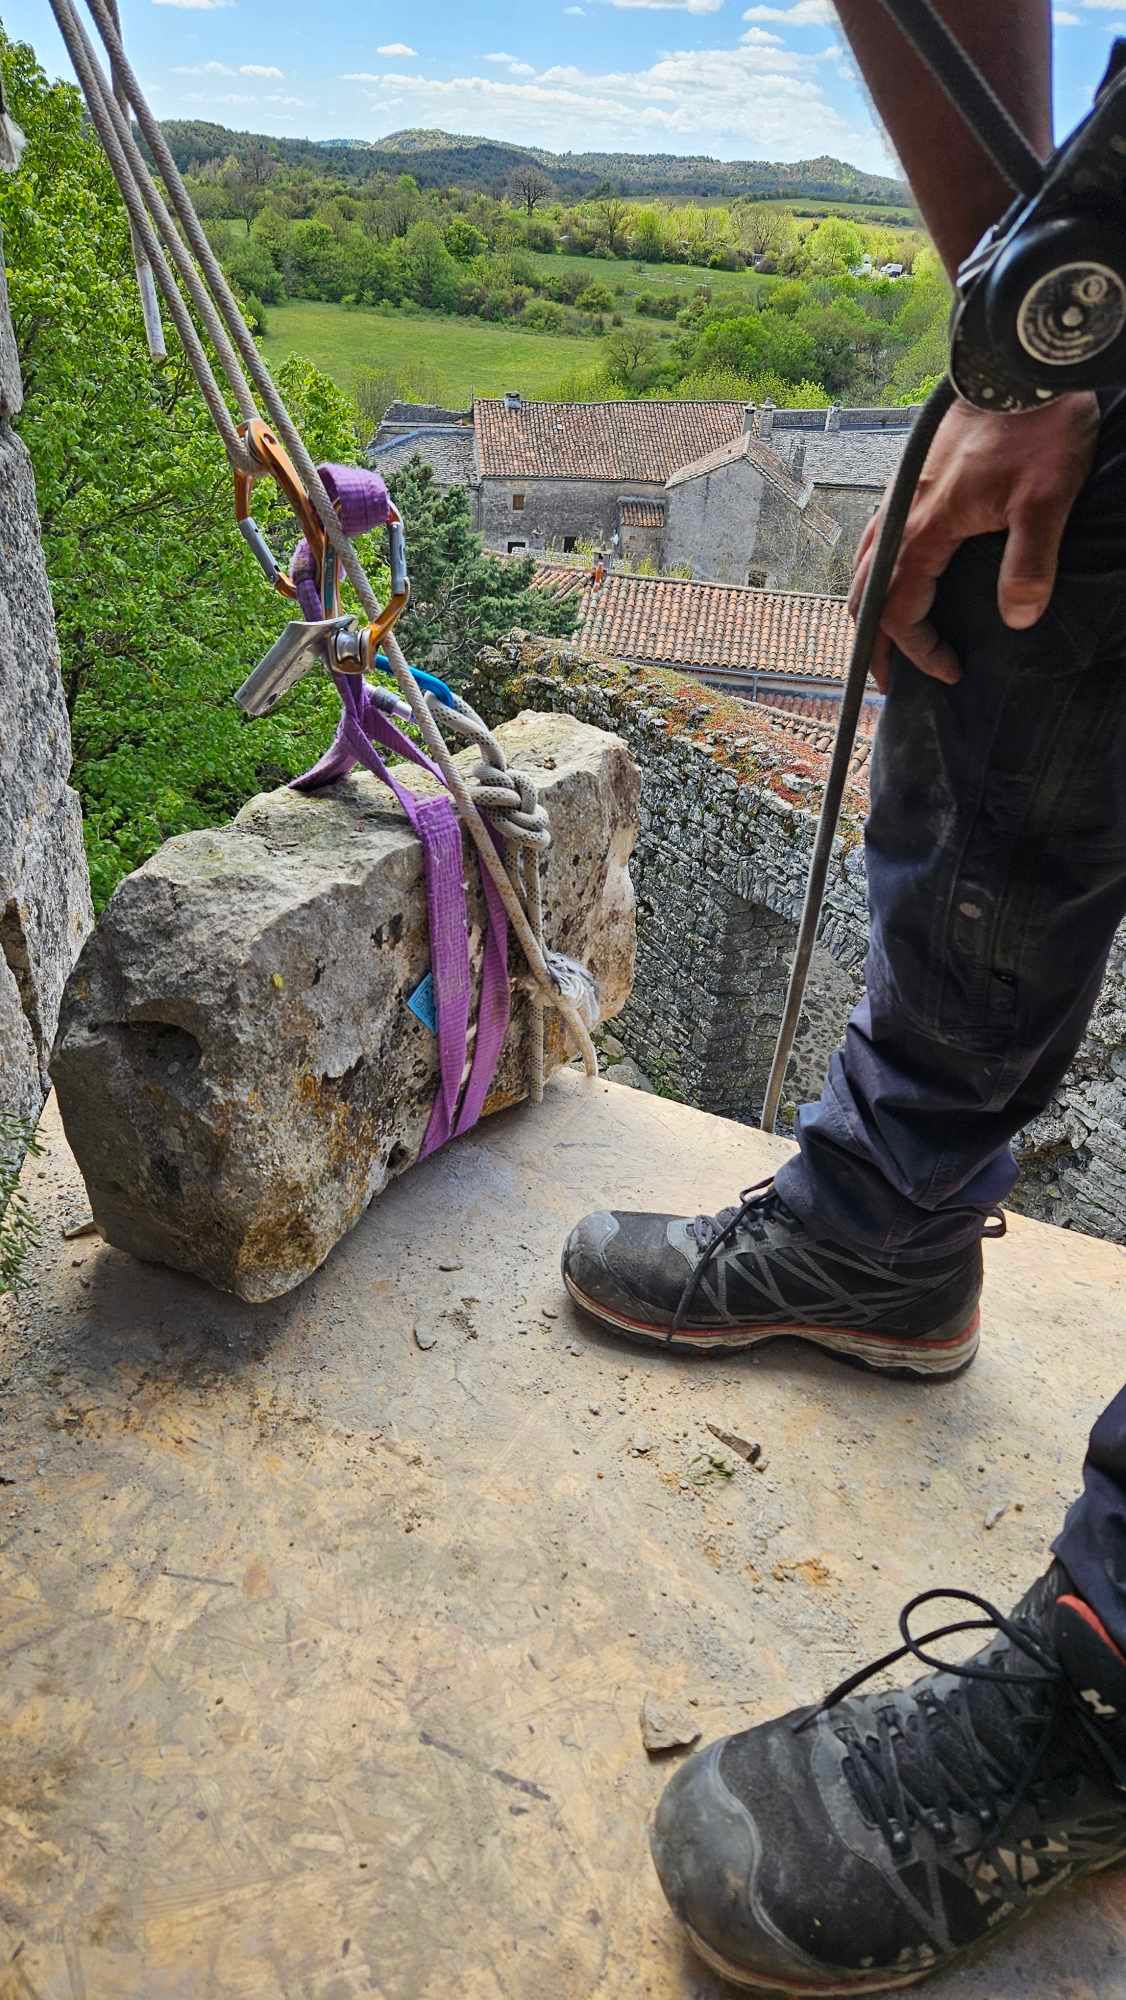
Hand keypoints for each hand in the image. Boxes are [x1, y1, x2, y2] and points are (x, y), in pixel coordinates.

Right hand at [849, 391, 1099, 691]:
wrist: (1019, 365)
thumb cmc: (1036, 428)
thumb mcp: (1045, 501)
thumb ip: (1029, 564)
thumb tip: (1018, 619)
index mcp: (924, 530)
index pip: (901, 612)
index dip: (920, 651)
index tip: (950, 672)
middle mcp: (899, 515)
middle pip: (864, 595)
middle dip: (874, 643)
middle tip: (890, 680)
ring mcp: (899, 495)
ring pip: (863, 566)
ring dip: (870, 607)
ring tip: (886, 635)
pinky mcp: (910, 479)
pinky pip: (875, 538)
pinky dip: (875, 572)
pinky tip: (898, 574)